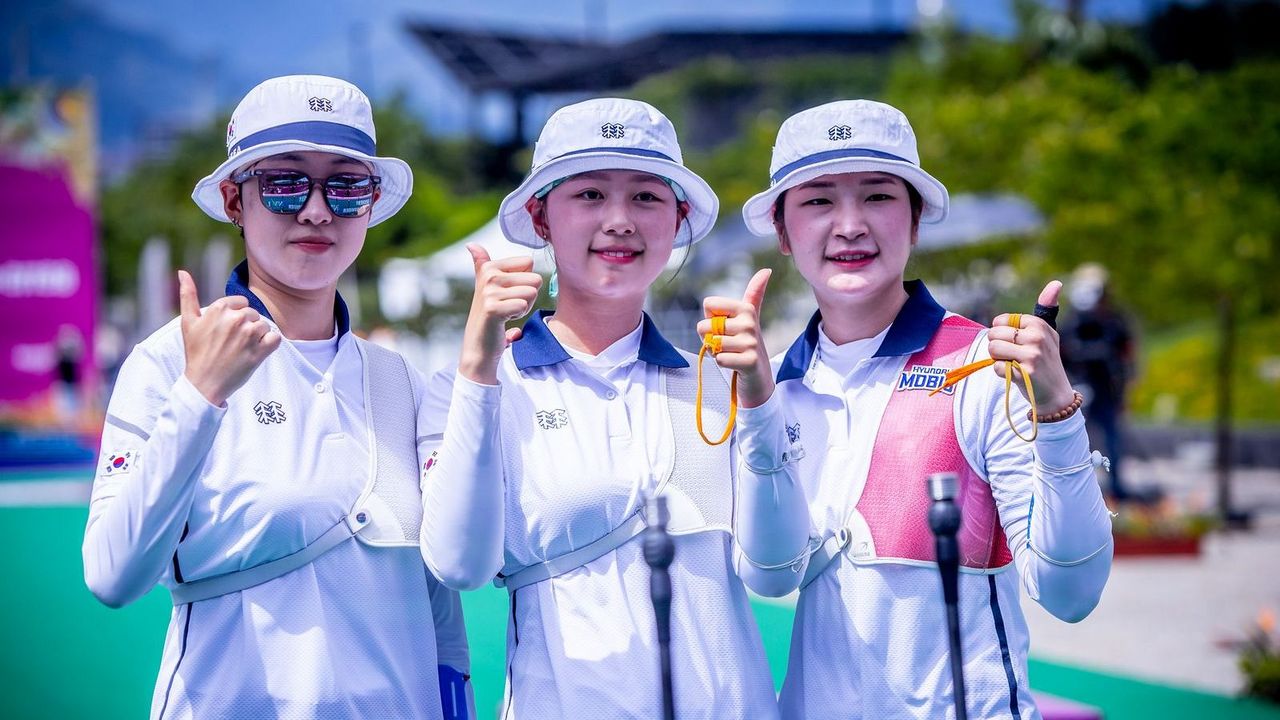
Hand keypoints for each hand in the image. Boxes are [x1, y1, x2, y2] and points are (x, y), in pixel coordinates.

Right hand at [178, 270, 279, 405]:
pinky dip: (270, 343)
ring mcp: (249, 335)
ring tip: (242, 348)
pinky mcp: (260, 351)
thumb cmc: (196, 352)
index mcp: (219, 308)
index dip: (237, 315)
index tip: (227, 330)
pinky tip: (257, 351)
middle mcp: (235, 319)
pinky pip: (276, 337)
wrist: (204, 384)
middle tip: (232, 342)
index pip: (242, 302)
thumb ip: (187, 295)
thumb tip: (182, 272)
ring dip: (258, 335)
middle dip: (247, 326)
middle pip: (254, 313)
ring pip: (265, 324)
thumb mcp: (188, 322)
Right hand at [458, 244, 540, 383]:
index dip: (525, 282)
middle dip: (527, 297)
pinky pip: (523, 305)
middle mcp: (488, 276)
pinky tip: (504, 322)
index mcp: (490, 267)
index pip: (529, 262)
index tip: (508, 294)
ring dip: (524, 308)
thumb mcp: (485, 287)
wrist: (479, 347)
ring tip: (506, 314)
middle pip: (534, 278)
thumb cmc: (490, 316)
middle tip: (509, 307)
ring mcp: (489, 292)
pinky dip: (518, 317)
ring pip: (531, 292)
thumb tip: (471, 244)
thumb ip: (481, 264)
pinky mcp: (493, 308)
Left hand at [697, 269, 773, 407]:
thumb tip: (766, 270)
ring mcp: (751, 342)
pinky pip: (720, 359)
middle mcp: (750, 322)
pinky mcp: (750, 361)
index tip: (724, 328)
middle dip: (709, 339)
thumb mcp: (748, 319)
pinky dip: (722, 364)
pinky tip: (735, 366)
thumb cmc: (746, 346)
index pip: (709, 304)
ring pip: (712, 343)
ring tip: (732, 355)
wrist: (759, 379)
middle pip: (704, 325)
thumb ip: (754, 294)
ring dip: (716, 353)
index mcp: (746, 308)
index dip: (709, 320)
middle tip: (727, 346)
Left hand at [988, 280, 1075, 410]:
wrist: (1056, 394)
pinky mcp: (1025, 372)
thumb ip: (1046, 308)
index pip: (1001, 321)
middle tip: (1015, 356)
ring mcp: (1032, 355)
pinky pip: (996, 367)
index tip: (1017, 342)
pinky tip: (1017, 375)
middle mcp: (1037, 337)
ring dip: (998, 359)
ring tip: (1014, 364)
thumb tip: (1056, 283)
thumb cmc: (1046, 361)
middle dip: (998, 347)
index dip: (1002, 333)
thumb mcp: (1047, 333)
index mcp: (1039, 324)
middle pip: (993, 334)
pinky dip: (1001, 373)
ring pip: (993, 349)